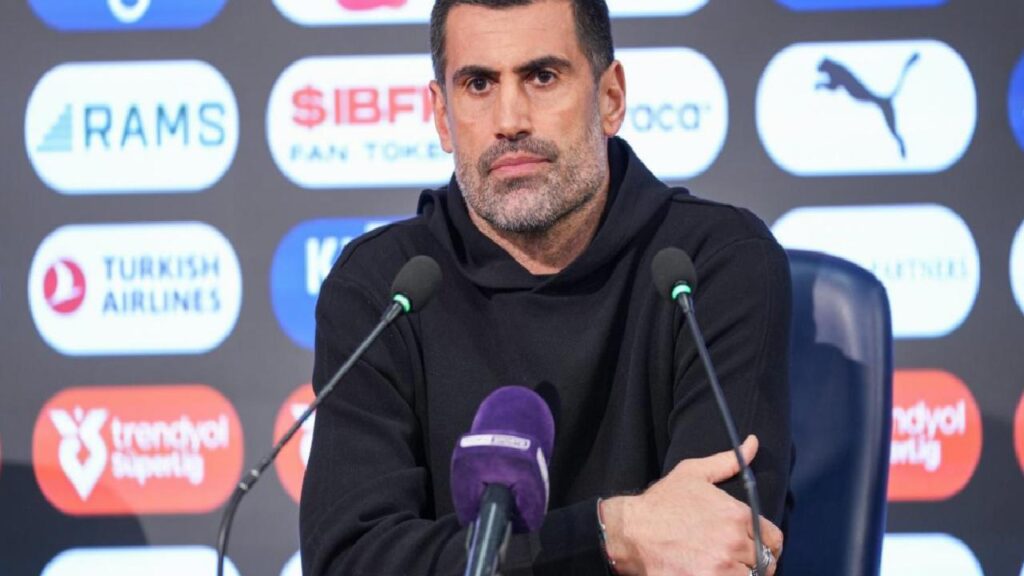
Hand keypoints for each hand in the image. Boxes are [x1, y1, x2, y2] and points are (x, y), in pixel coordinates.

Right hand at [601, 435, 782, 575]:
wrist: (631, 531)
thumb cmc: (661, 503)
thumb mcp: (693, 474)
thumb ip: (728, 461)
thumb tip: (753, 442)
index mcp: (737, 514)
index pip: (774, 540)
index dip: (766, 544)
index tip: (753, 547)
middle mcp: (734, 542)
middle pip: (764, 563)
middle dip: (752, 562)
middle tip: (734, 559)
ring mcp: (721, 567)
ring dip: (741, 575)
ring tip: (723, 568)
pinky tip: (712, 573)